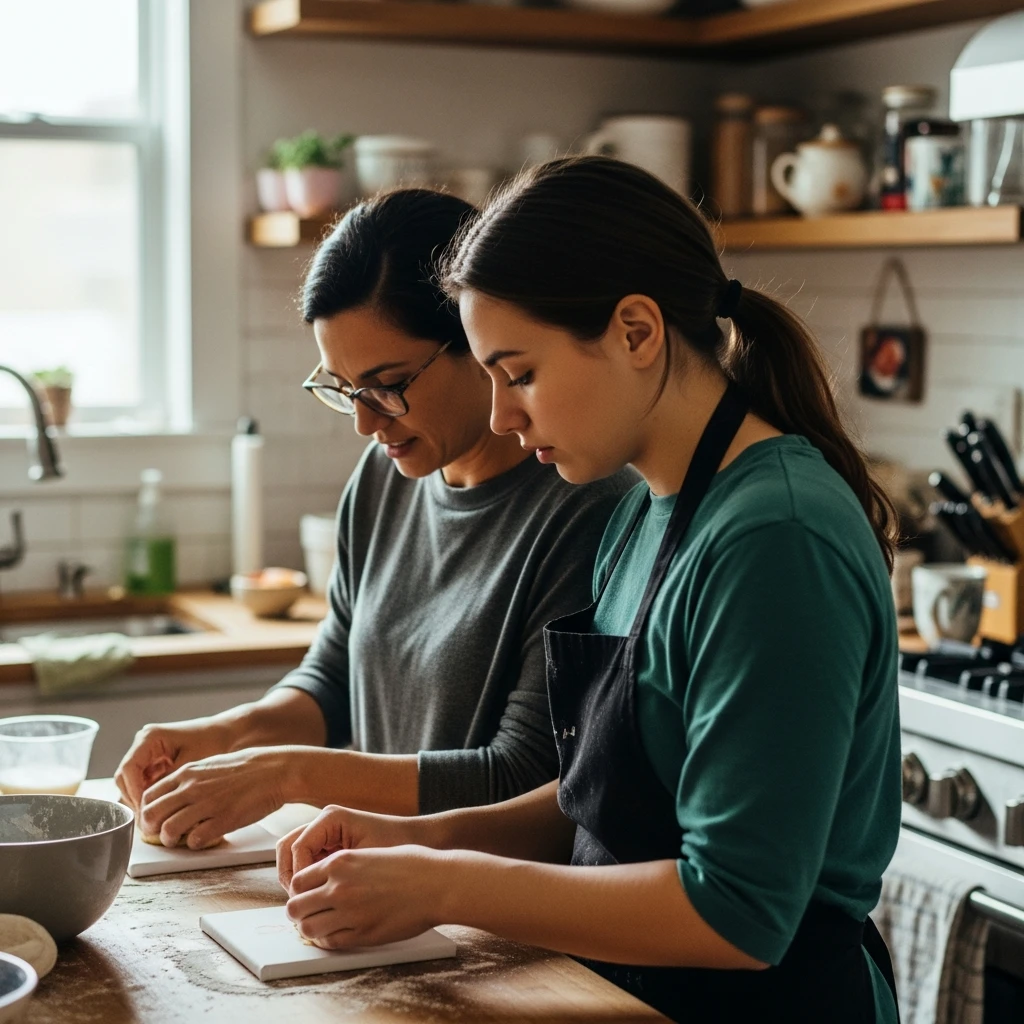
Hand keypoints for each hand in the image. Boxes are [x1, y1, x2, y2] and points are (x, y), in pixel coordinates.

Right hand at [115, 719, 229, 810]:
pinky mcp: (154, 762)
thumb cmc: (211, 742)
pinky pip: (143, 781)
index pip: (129, 769)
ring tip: (152, 818)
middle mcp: (143, 744)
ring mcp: (147, 753)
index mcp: (149, 738)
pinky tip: (159, 809)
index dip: (133, 792)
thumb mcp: (190, 764)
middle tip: (147, 819)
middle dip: (134, 799)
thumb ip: (168, 782)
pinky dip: (148, 795)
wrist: (224, 733)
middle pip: (125, 776)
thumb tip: (154, 806)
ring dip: (140, 799)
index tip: (144, 811)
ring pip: (131, 781)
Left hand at [137, 747, 298, 848]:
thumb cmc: (248, 767)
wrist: (276, 770)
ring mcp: (206, 805)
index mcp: (187, 772)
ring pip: (168, 831)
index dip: (147, 812)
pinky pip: (194, 840)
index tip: (154, 819)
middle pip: (152, 815)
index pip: (148, 796)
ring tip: (180, 840)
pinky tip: (202, 838)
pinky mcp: (222, 821)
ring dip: (170, 840)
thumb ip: (189, 778)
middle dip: (152, 829)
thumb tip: (173, 794)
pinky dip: (194, 844)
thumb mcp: (211, 764)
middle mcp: (191, 788)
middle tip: (160, 834)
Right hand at [276, 804, 420, 892]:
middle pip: (287, 847)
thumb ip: (334, 874)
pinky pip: (308, 861)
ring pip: (293, 855)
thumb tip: (305, 896)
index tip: (308, 898)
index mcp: (331, 817)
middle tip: (301, 902)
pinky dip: (308, 879)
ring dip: (296, 879)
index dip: (299, 877)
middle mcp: (324, 821)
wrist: (419, 839)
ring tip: (310, 902)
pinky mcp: (330, 844)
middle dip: (290, 876)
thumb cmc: (397, 845)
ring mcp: (325, 832)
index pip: (297, 848)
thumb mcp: (365, 861)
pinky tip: (321, 897)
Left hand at [285, 844, 449, 948]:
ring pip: (308, 928)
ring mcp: (349, 912)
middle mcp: (339, 887)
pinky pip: (330, 942)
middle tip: (307, 912)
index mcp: (340, 862)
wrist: (436, 882)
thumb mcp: (370, 852)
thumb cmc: (411, 864)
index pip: (298, 880)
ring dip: (309, 928)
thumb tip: (323, 881)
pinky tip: (335, 933)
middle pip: (296, 906)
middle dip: (298, 911)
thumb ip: (343, 866)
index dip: (299, 890)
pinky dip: (327, 940)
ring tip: (319, 924)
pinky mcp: (362, 933)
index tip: (306, 894)